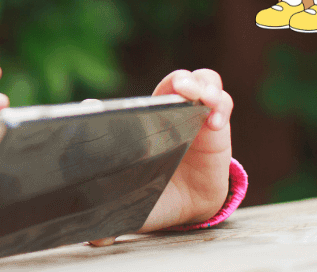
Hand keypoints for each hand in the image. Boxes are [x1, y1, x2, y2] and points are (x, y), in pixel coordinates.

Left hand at [89, 69, 232, 244]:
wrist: (183, 209)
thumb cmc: (150, 194)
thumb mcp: (128, 200)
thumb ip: (110, 213)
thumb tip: (94, 237)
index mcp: (141, 123)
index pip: (139, 97)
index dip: (143, 93)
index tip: (147, 101)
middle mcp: (167, 112)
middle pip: (176, 80)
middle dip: (180, 80)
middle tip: (182, 89)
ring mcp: (194, 115)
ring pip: (204, 82)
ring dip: (205, 85)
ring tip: (203, 99)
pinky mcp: (216, 127)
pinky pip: (222, 104)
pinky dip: (220, 106)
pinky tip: (215, 123)